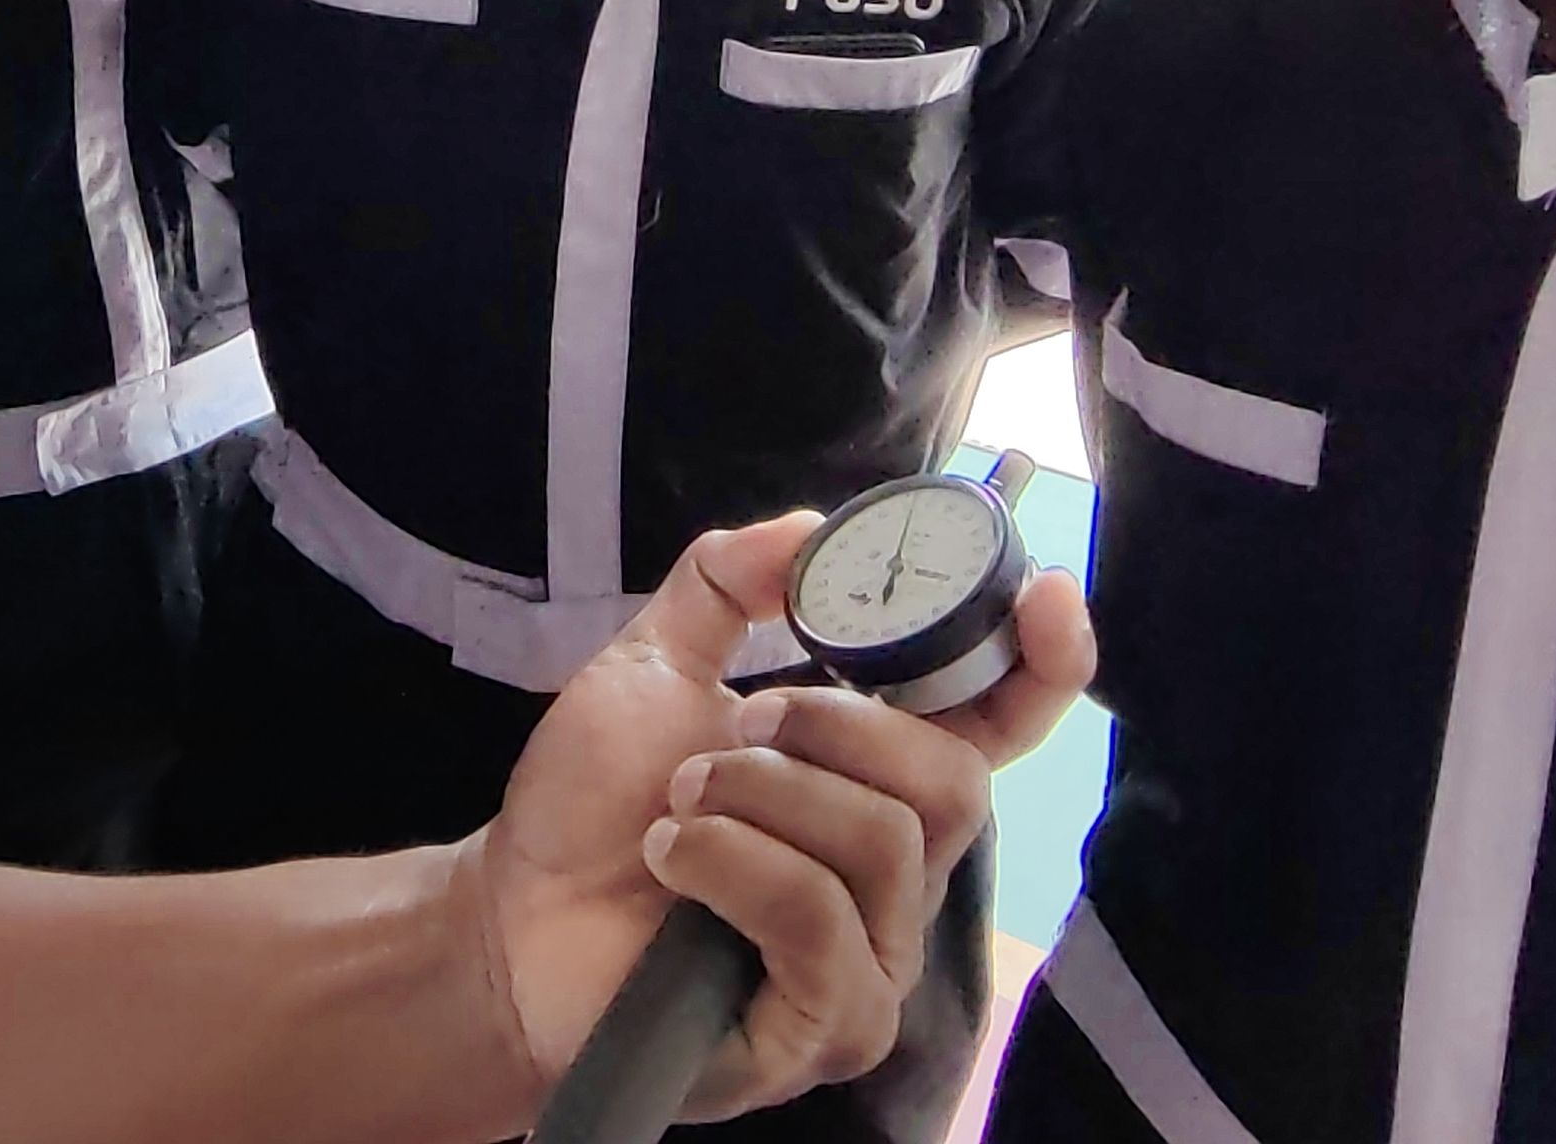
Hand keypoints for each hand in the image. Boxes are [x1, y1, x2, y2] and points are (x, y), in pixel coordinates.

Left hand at [466, 515, 1095, 1122]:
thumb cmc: (596, 805)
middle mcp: (902, 876)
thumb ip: (727, 585)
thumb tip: (810, 527)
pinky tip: (673, 860)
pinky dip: (735, 866)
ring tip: (678, 803)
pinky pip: (821, 924)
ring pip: (884, 846)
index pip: (1005, 726)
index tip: (1041, 591)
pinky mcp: (830, 1028)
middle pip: (954, 784)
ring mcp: (874, 961)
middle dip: (835, 731)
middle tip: (736, 727)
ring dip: (760, 798)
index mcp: (882, 782)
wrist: (511, 917)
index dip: (1044, 662)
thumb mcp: (654, 666)